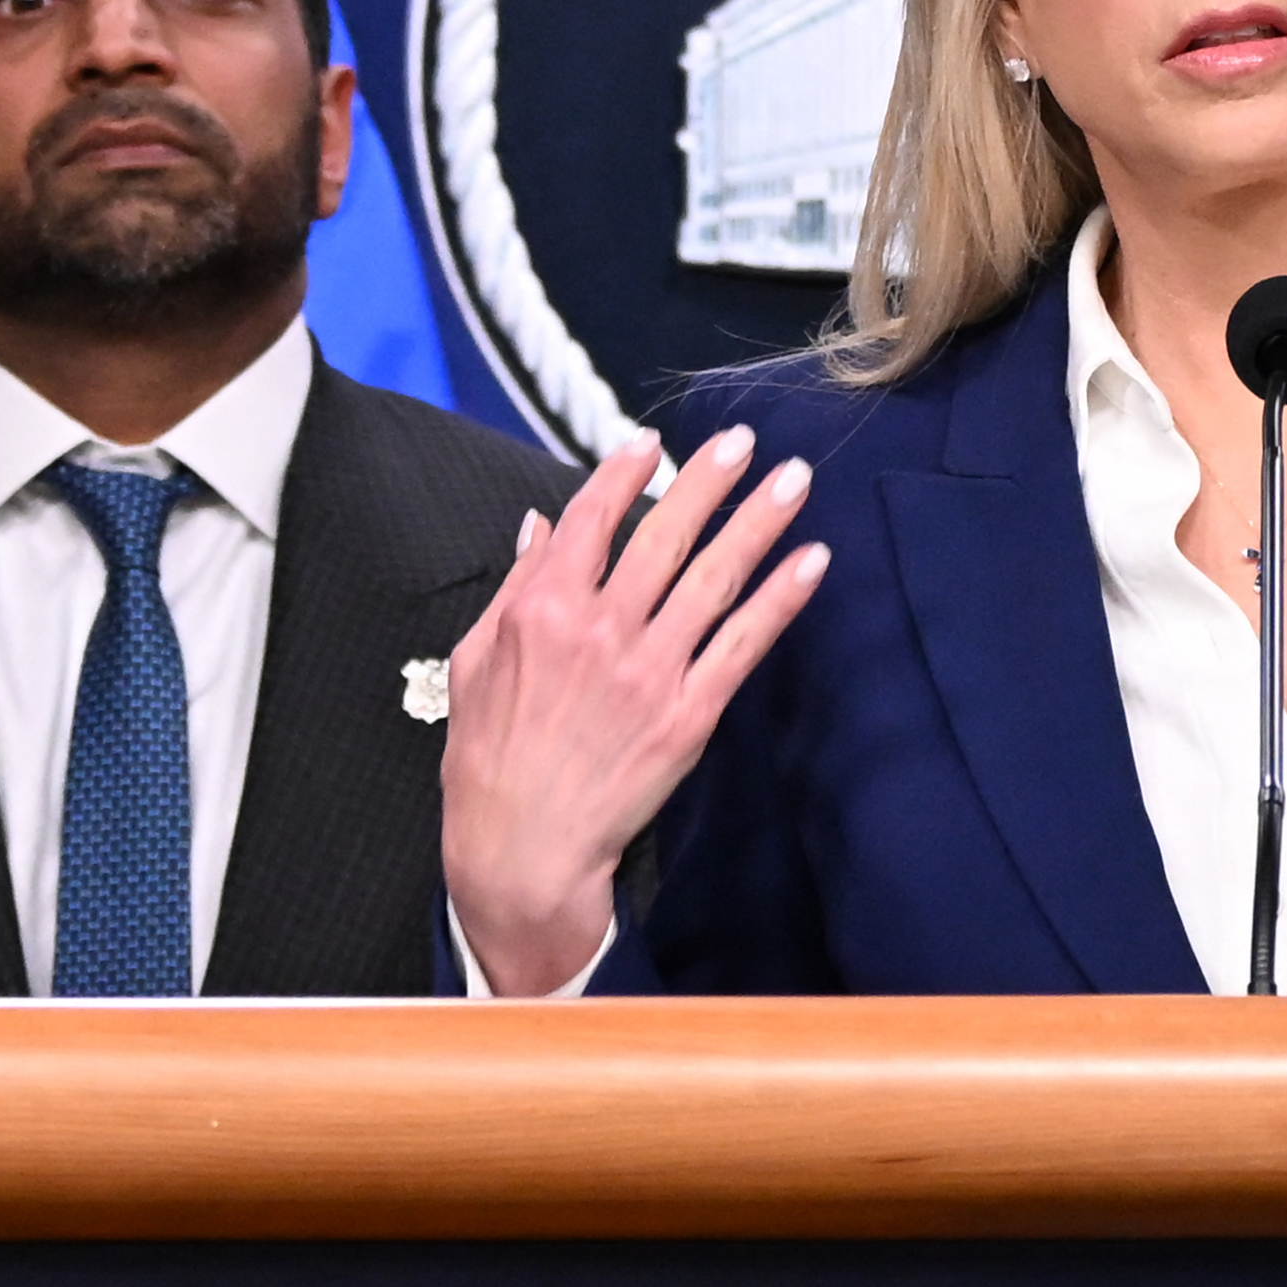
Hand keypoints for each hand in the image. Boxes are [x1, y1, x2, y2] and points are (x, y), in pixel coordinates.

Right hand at [442, 423, 827, 991]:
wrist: (523, 846)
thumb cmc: (489, 757)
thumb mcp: (475, 661)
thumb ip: (515, 587)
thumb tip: (541, 524)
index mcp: (542, 609)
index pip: (593, 519)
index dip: (626, 474)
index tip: (654, 441)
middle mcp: (600, 629)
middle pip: (665, 536)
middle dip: (710, 481)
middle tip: (746, 440)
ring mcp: (649, 670)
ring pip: (714, 578)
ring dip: (759, 522)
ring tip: (795, 481)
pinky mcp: (688, 714)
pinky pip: (743, 644)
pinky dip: (780, 599)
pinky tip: (812, 561)